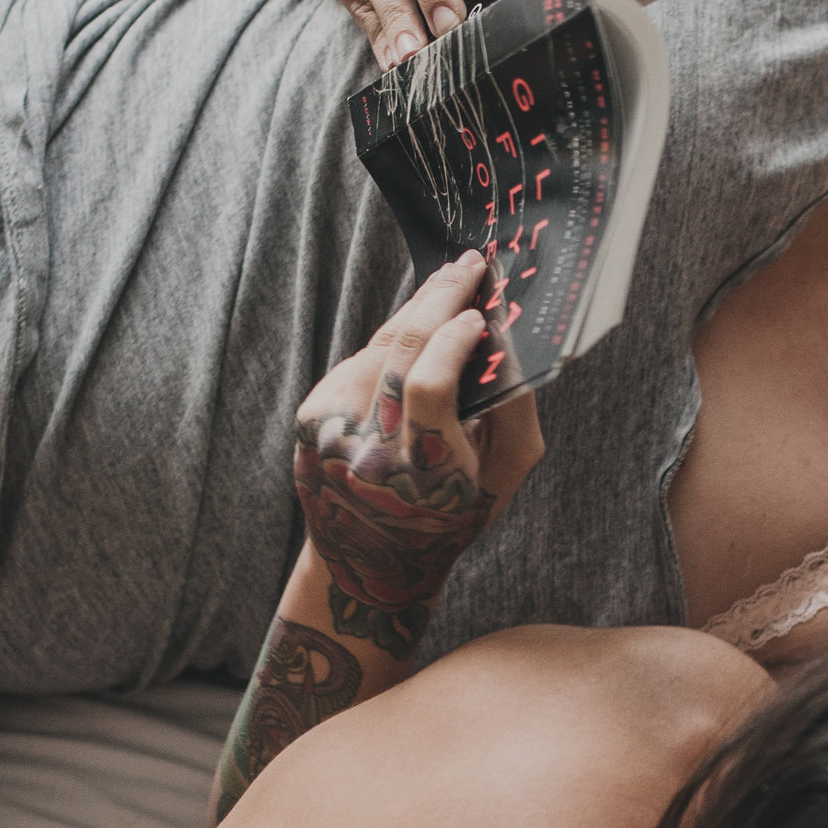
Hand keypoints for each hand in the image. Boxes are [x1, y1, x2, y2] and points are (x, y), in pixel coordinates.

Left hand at [293, 253, 543, 655]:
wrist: (371, 561)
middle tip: (468, 266)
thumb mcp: (505, 477)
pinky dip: (390, 345)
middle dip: (438, 298)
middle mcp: (369, 453)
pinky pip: (357, 360)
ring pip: (378, 347)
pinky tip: (412, 344)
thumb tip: (508, 339)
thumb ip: (519, 414)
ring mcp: (330, 434)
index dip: (453, 340)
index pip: (428, 387)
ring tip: (447, 293)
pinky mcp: (308, 418)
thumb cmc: (455, 515)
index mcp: (426, 475)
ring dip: (416, 314)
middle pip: (398, 351)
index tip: (479, 316)